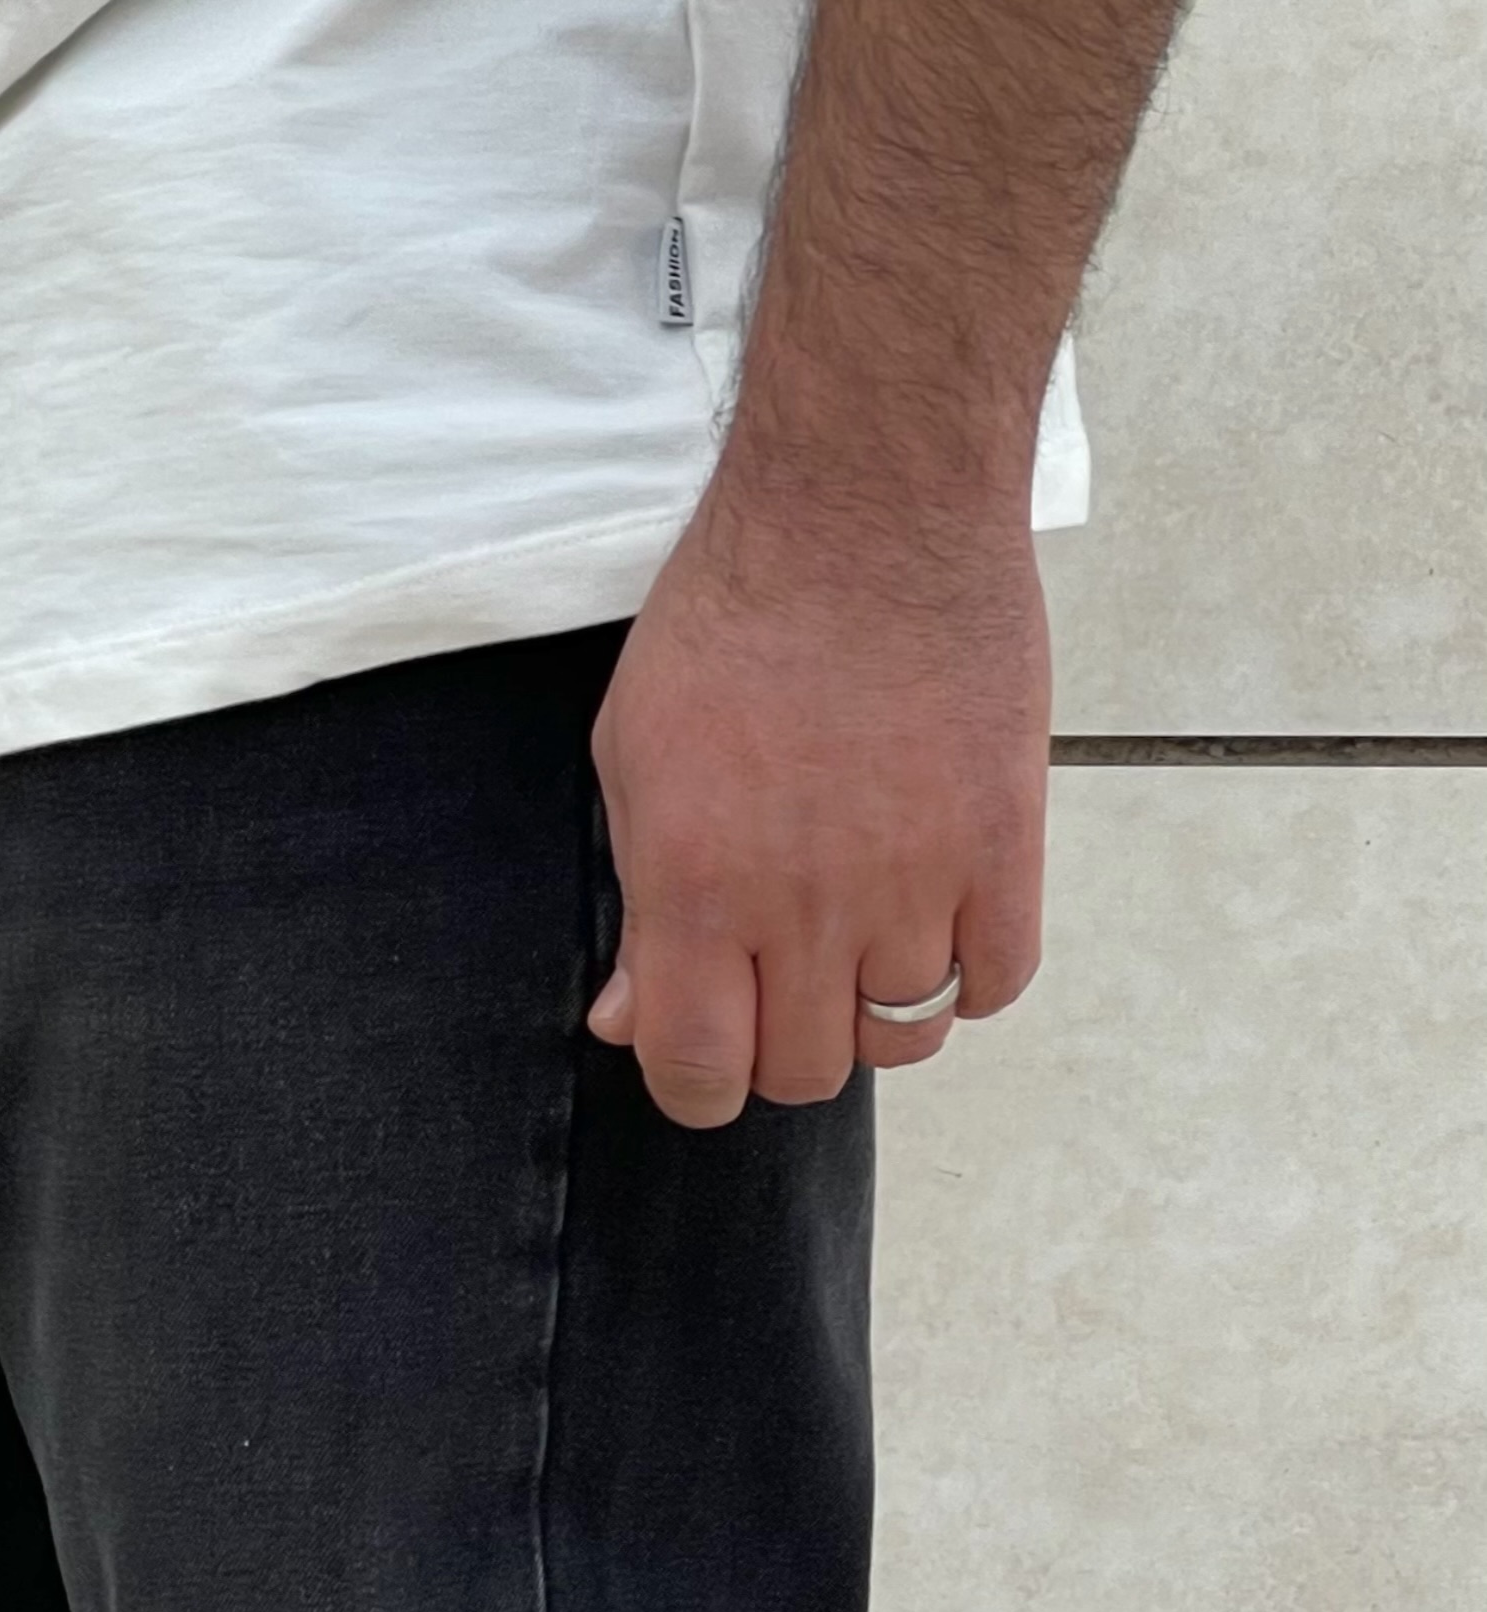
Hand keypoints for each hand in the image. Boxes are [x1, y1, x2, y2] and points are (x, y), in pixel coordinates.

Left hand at [587, 500, 1051, 1129]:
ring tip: (864, 945)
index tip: (708, 1062)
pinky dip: (970, 974)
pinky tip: (942, 922)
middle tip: (785, 986)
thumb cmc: (735, 616)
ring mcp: (914, 880)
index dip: (700, 1088)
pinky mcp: (1004, 843)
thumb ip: (637, 906)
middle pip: (806, 1070)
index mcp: (697, 886)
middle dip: (785, 1046)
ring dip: (877, 1011)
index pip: (700, 1071)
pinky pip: (997, 979)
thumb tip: (623, 1019)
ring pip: (904, 1036)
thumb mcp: (634, 756)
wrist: (867, 507)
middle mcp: (805, 904)